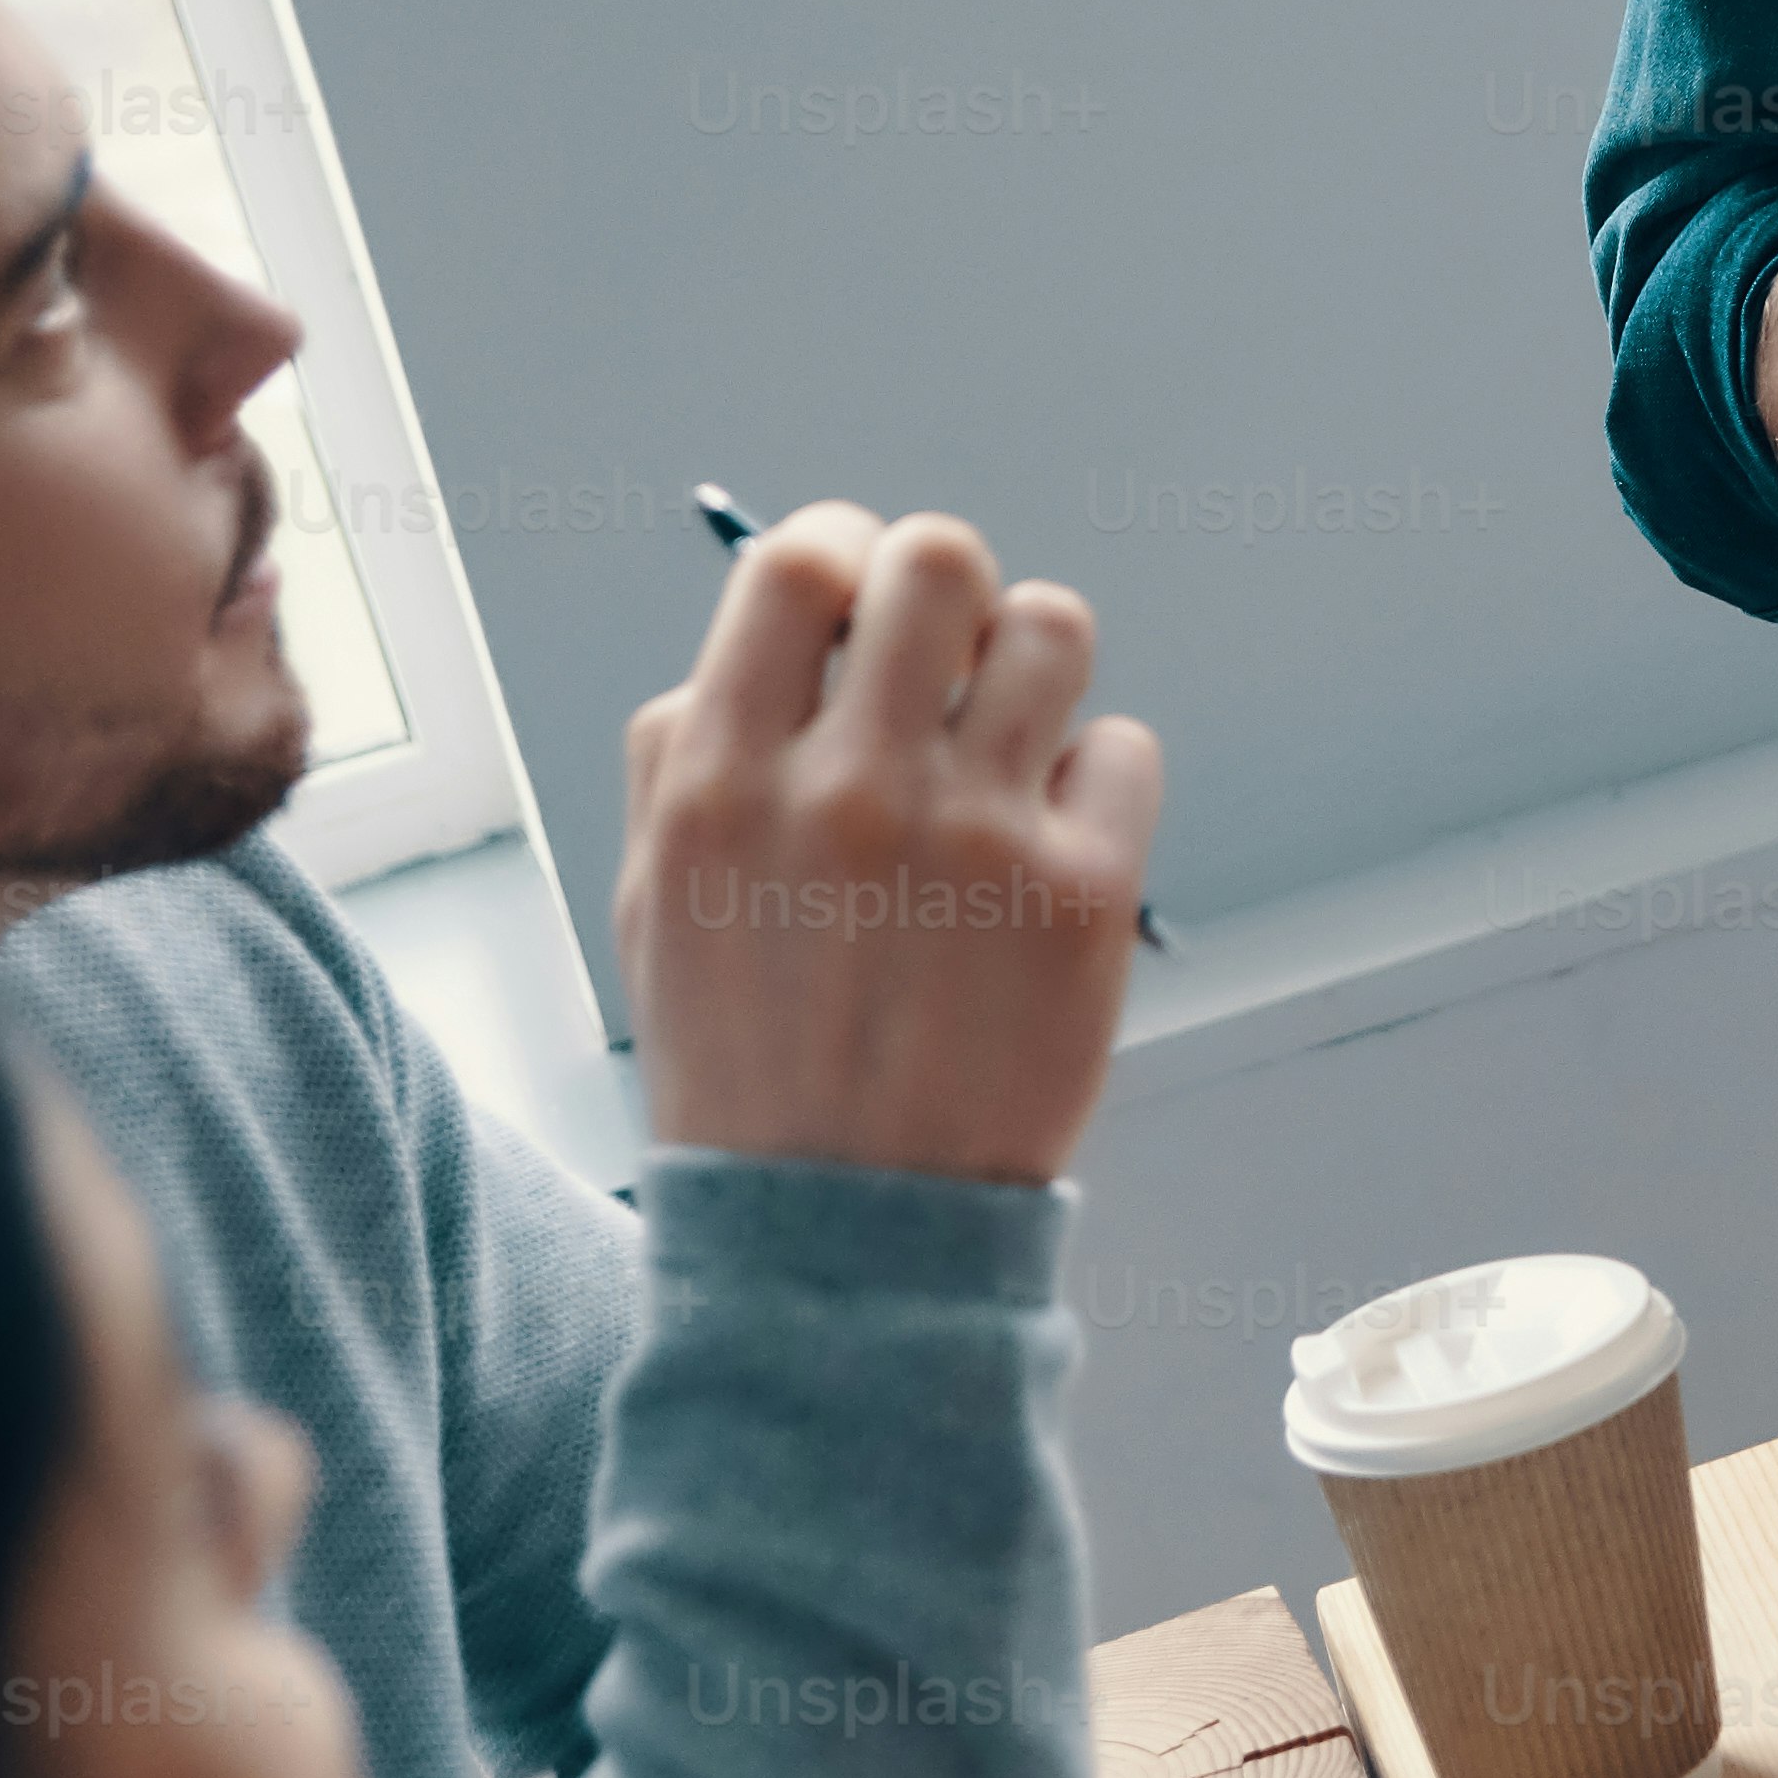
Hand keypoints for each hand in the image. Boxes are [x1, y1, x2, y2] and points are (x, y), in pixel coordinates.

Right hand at [614, 502, 1162, 1189]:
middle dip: (949, 589)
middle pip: (939, 562)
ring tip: (1011, 739)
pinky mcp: (1083, 896)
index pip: (798, 566)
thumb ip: (689, 754)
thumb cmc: (746, 1058)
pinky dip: (1096, 782)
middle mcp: (849, 792)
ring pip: (1054, 630)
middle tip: (948, 657)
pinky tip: (1052, 848)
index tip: (860, 585)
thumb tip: (774, 626)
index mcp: (722, 785)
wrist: (843, 1230)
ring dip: (1035, 666)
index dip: (843, 547)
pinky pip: (1121, 749)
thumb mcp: (656, 902)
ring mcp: (975, 840)